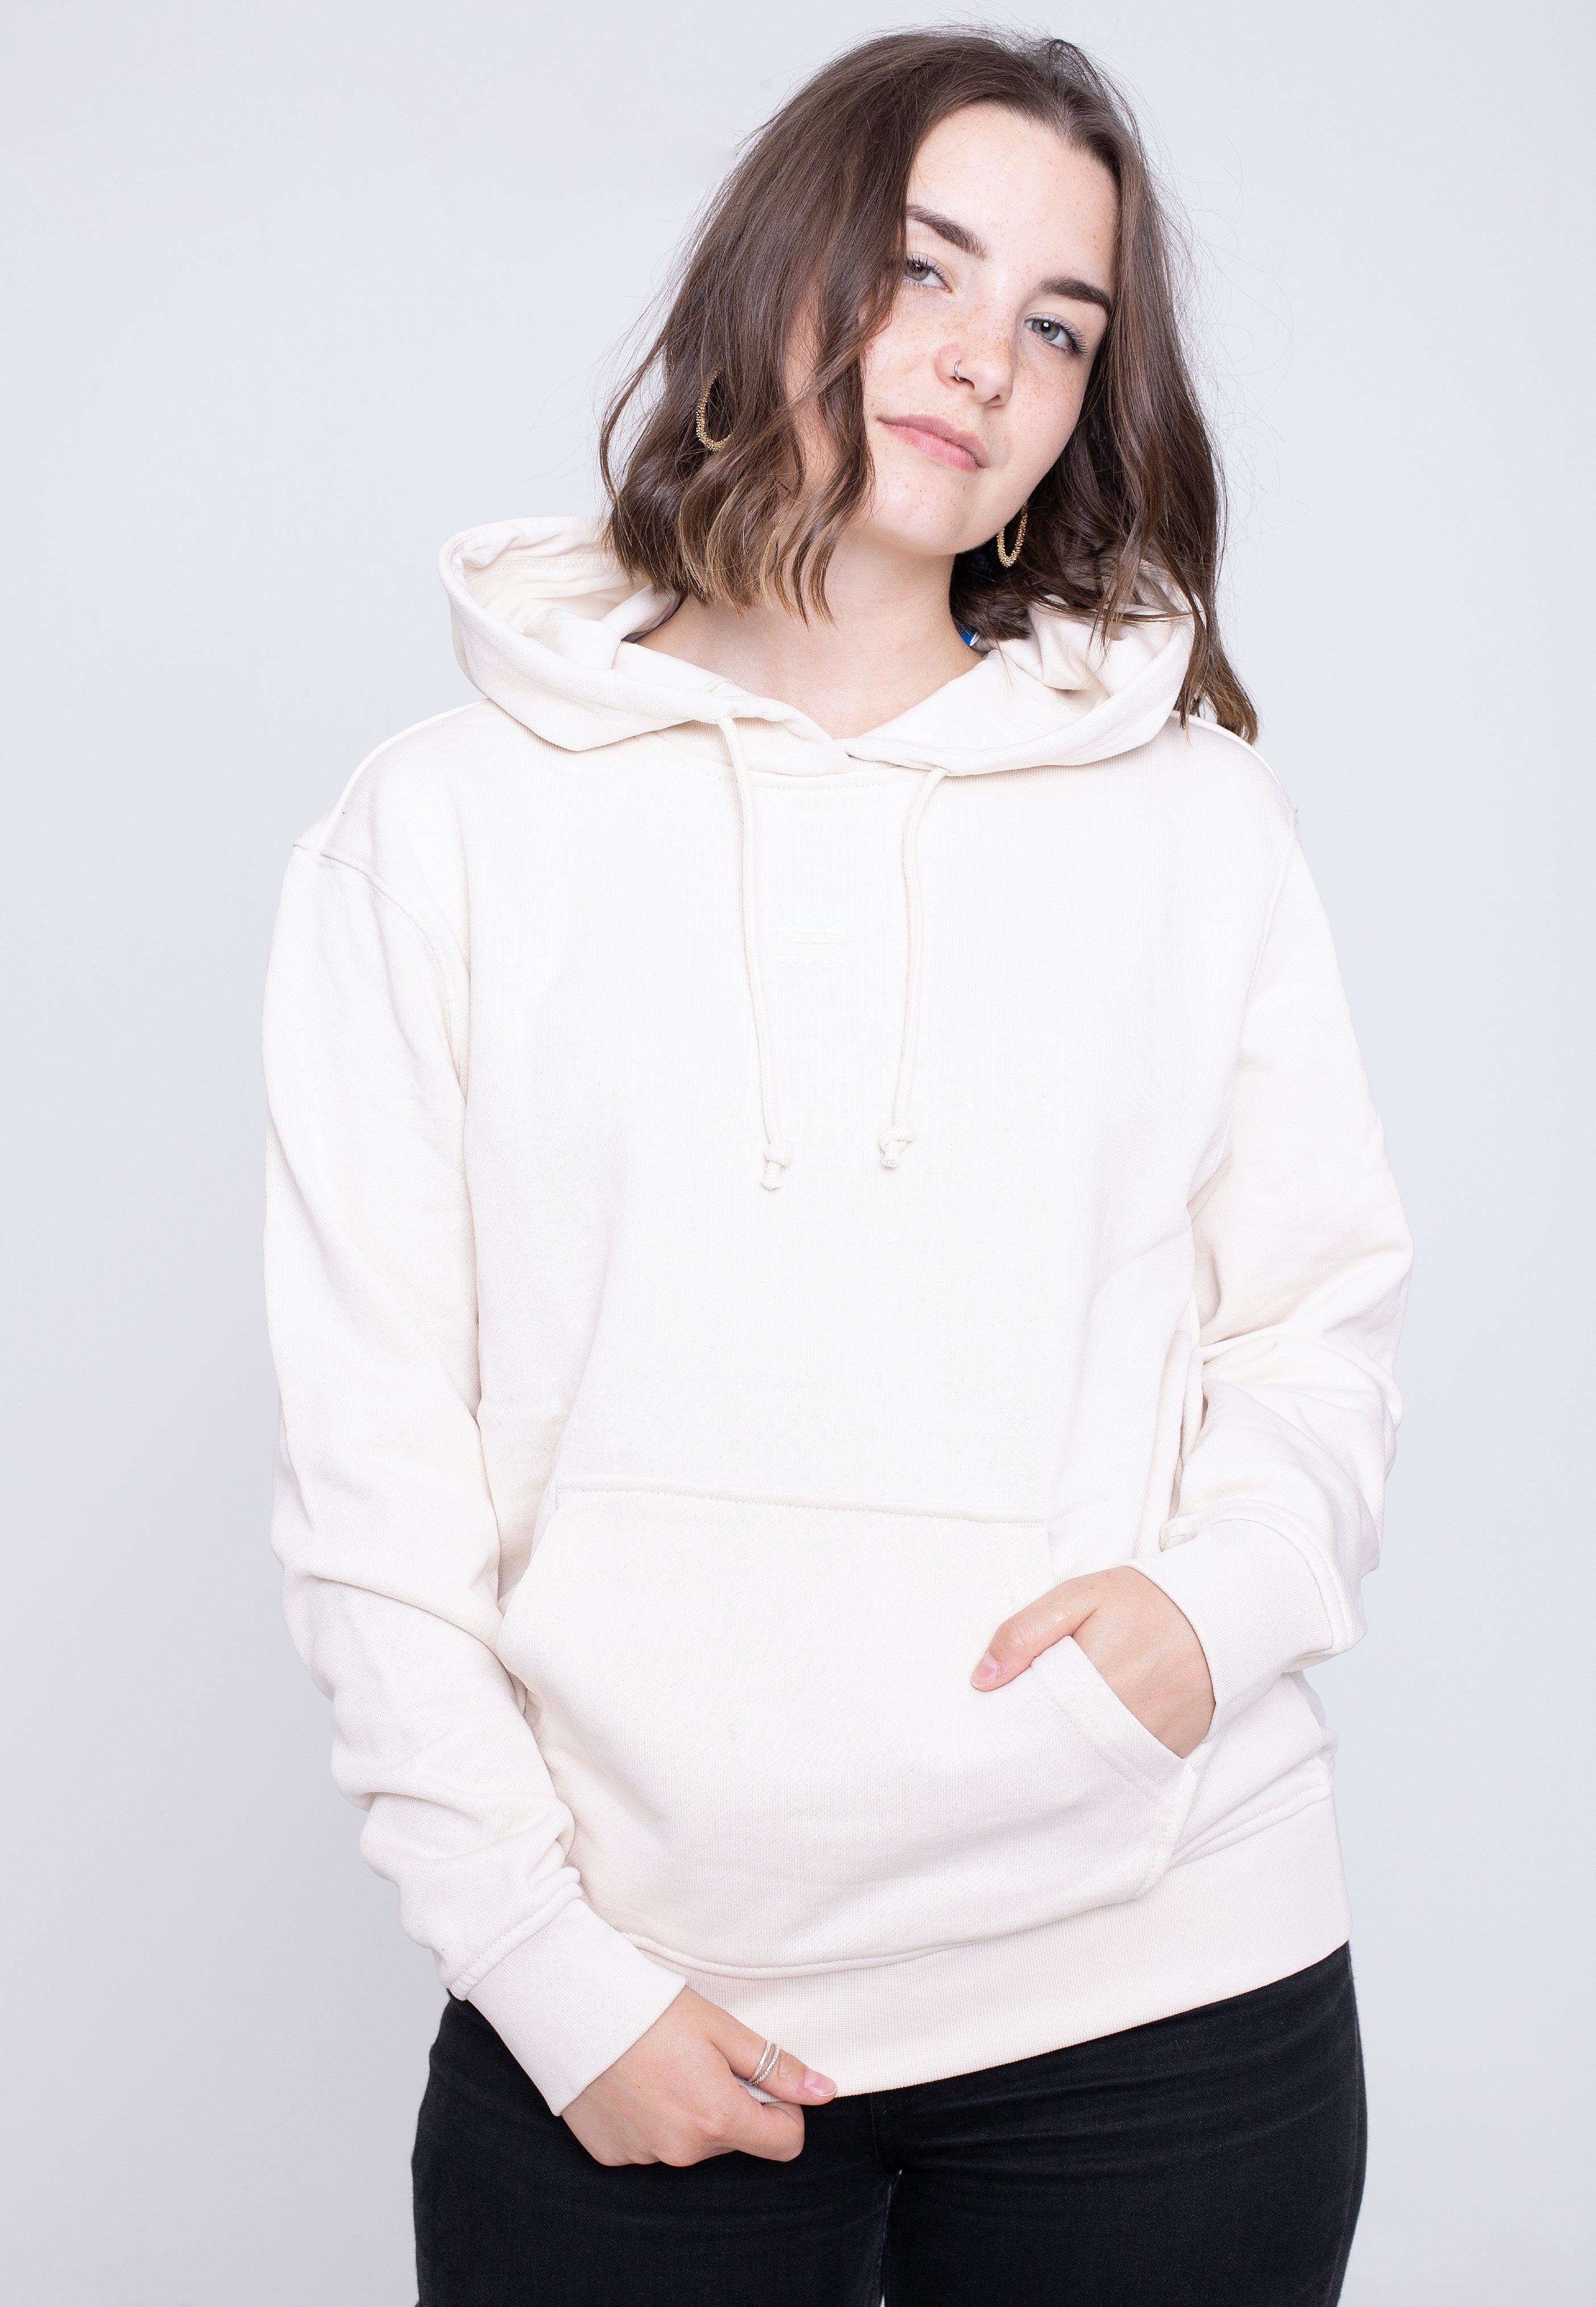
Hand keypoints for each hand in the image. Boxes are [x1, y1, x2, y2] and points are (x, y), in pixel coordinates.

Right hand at [561, 1986, 836, 2166]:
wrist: (571, 2008)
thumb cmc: (650, 2010)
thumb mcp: (722, 2029)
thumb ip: (776, 2066)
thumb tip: (824, 2092)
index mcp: (717, 2118)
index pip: (785, 2144)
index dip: (782, 2109)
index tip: (759, 2077)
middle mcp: (682, 2150)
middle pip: (734, 2139)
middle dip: (731, 2105)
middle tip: (701, 2059)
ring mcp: (644, 2157)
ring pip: (692, 2143)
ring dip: (690, 2112)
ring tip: (662, 2065)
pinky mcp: (612, 2155)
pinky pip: (651, 2145)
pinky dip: (652, 2119)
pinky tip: (635, 2082)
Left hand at [971, 1566, 1214, 1757]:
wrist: (1223, 1613)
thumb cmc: (1146, 1601)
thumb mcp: (1079, 1596)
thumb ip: (1025, 1633)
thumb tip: (981, 1679)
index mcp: (1090, 1682)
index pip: (1029, 1724)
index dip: (1004, 1727)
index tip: (984, 1726)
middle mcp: (1120, 1724)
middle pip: (1053, 1756)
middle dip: (1027, 1752)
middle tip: (1003, 1744)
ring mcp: (1148, 1745)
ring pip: (1085, 1769)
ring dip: (1061, 1761)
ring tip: (1042, 1745)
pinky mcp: (1169, 1755)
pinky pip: (1121, 1771)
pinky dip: (1099, 1764)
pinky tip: (1083, 1750)